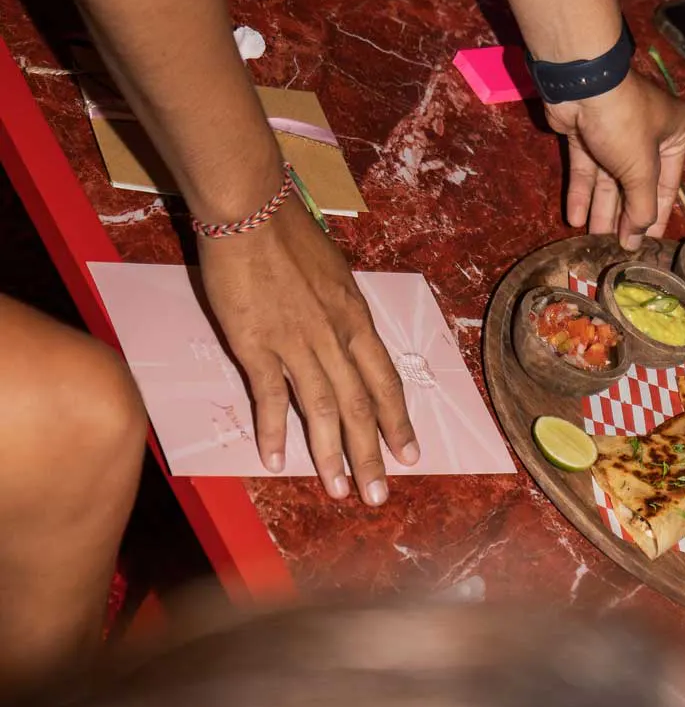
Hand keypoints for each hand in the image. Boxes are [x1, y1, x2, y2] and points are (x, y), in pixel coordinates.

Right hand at [198, 194, 418, 502]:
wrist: (252, 210)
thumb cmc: (291, 235)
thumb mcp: (334, 273)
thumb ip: (340, 310)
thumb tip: (345, 332)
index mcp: (357, 319)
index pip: (385, 381)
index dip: (398, 421)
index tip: (409, 455)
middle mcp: (336, 337)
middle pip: (360, 406)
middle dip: (372, 454)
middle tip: (379, 496)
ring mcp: (298, 342)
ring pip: (322, 409)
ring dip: (331, 454)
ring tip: (339, 490)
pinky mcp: (257, 343)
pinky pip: (269, 395)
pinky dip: (274, 429)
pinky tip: (277, 460)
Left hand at [547, 70, 684, 245]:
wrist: (581, 84)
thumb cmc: (625, 125)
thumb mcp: (641, 169)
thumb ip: (642, 206)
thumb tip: (638, 237)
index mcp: (672, 135)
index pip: (666, 185)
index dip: (654, 216)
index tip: (644, 243)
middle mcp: (646, 134)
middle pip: (635, 184)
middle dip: (623, 215)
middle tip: (615, 246)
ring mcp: (613, 134)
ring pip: (608, 179)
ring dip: (601, 209)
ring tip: (592, 239)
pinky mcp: (585, 134)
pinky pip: (586, 169)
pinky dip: (581, 192)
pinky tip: (574, 219)